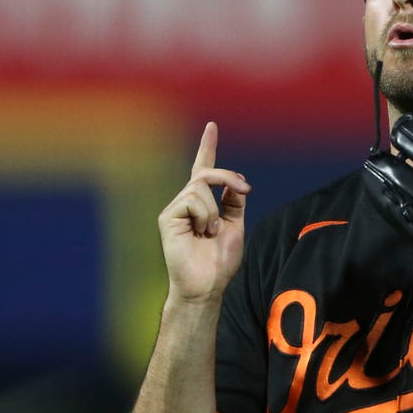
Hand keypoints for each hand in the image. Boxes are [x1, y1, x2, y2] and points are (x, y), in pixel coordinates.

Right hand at [158, 122, 251, 305]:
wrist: (207, 285)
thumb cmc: (220, 262)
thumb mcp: (235, 226)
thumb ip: (234, 202)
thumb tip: (234, 183)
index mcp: (204, 204)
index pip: (205, 170)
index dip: (208, 147)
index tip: (212, 126)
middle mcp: (187, 202)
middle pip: (207, 173)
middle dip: (229, 177)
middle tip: (245, 189)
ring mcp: (176, 208)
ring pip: (201, 186)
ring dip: (214, 210)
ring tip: (210, 233)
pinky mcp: (167, 216)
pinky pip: (192, 199)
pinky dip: (204, 216)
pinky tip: (200, 234)